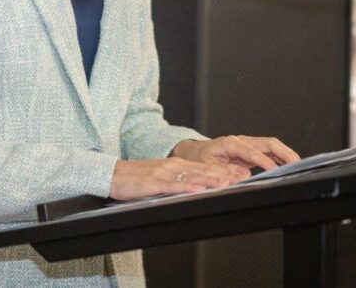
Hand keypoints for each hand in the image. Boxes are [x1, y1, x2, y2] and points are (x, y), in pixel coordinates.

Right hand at [109, 157, 243, 200]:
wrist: (111, 174)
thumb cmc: (135, 179)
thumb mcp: (160, 178)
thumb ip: (178, 182)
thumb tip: (198, 189)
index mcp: (176, 165)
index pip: (205, 168)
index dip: (224, 171)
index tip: (241, 175)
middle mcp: (172, 166)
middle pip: (203, 170)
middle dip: (224, 174)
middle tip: (243, 177)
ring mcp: (163, 174)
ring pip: (192, 176)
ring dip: (211, 179)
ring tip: (228, 183)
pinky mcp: (153, 183)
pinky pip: (173, 186)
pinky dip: (187, 187)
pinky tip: (199, 190)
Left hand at [171, 135, 300, 180]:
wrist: (193, 153)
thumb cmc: (199, 159)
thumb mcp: (208, 168)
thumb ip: (225, 172)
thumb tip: (245, 175)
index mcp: (230, 143)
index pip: (253, 151)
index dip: (265, 161)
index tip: (275, 170)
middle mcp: (241, 141)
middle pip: (268, 143)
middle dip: (283, 152)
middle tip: (296, 163)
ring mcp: (247, 145)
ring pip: (271, 146)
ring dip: (285, 154)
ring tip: (297, 165)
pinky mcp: (250, 151)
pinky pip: (268, 152)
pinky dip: (279, 157)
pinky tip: (288, 165)